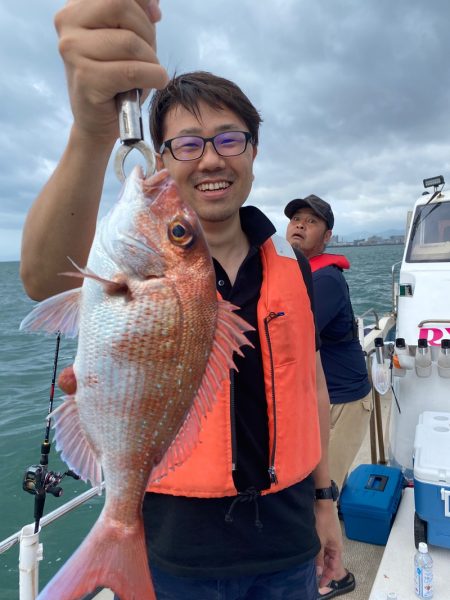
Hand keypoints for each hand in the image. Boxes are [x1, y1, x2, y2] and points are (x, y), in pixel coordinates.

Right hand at [54, 0, 168, 139]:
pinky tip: (155, 82)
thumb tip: (154, 5)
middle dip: (147, 31)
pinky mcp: (86, 78)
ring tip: (148, 73)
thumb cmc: (117, 79)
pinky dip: (153, 77)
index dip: (141, 1)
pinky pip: (132, 71)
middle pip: (122, 6)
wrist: (98, 122)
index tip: (155, 16)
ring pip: (130, 42)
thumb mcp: (127, 38)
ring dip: (151, 60)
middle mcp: (68, 23)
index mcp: (76, 8)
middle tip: (149, 55)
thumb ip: (137, 15)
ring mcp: (73, 50)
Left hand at [314, 501, 343, 585]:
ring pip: (327, 556)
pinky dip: (319, 554)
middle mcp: (336, 546)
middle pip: (331, 563)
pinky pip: (324, 549)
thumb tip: (319, 572)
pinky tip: (312, 556)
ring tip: (312, 569)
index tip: (320, 585)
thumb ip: (319, 557)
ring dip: (321, 563)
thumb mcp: (320, 541)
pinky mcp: (326, 535)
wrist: (323, 504)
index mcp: (337, 549)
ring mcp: (331, 540)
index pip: (334, 568)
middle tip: (314, 578)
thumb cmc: (323, 522)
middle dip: (324, 571)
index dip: (328, 577)